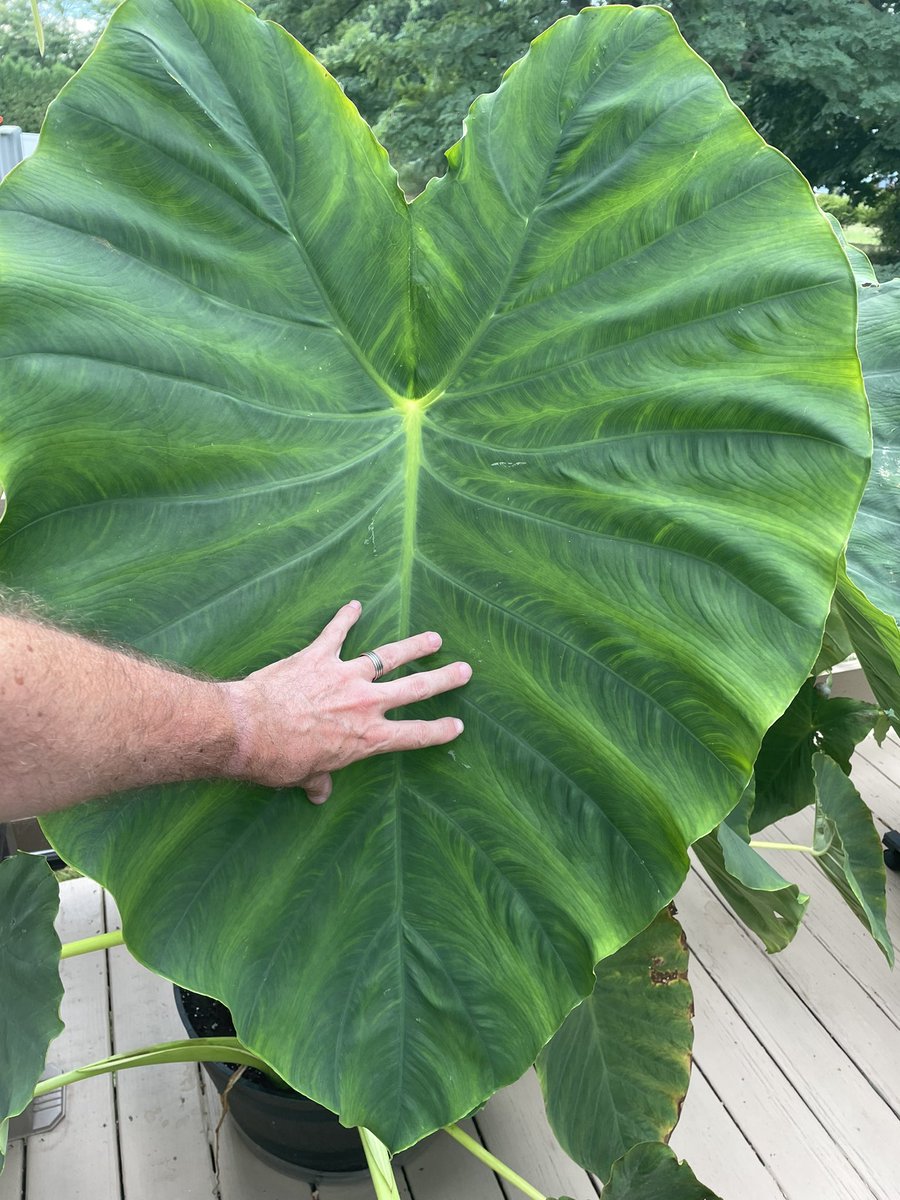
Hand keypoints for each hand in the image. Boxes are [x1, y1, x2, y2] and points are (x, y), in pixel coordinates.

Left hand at [219, 600, 470, 802]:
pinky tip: (355, 605)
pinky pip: (336, 632)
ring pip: (388, 655)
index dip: (438, 730)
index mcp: (367, 737)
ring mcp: (344, 675)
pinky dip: (345, 617)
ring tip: (433, 638)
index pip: (414, 734)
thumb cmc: (278, 760)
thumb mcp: (304, 776)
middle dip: (443, 679)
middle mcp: (365, 703)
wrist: (250, 729)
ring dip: (413, 646)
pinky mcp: (319, 656)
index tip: (457, 724)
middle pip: (414, 688)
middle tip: (464, 670)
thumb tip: (318, 794)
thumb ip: (319, 780)